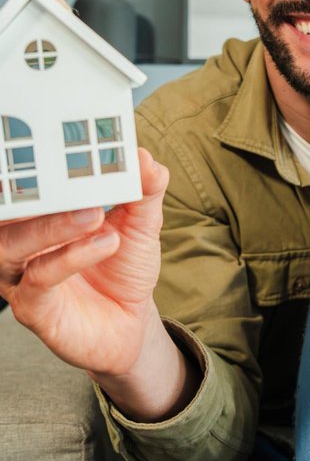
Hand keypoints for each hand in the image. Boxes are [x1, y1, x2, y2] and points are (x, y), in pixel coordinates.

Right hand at [0, 148, 168, 374]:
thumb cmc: (124, 267)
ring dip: (53, 225)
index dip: (33, 161)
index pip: (23, 184)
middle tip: (73, 173)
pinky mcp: (33, 307)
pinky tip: (104, 242)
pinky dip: (71, 257)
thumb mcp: (142, 223)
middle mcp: (20, 242)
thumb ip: (144, 191)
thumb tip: (145, 157)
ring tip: (94, 214)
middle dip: (35, 188)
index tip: (59, 137)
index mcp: (39, 215)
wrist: (131, 322)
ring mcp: (21, 275)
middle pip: (5, 210)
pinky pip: (40, 279)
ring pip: (13, 244)